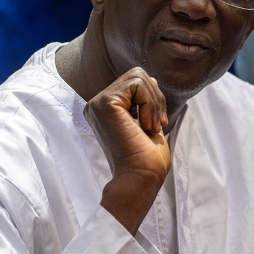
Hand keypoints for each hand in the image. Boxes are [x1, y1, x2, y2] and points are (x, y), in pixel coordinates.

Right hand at [86, 67, 170, 233]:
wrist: (140, 178)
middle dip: (156, 98)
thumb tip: (149, 77)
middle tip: (156, 126)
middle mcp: (97, 105)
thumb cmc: (147, 160)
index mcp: (105, 109)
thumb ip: (145, 100)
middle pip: (137, 75)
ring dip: (154, 103)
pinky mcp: (104, 103)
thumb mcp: (148, 122)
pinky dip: (150, 104)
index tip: (157, 125)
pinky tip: (144, 126)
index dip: (153, 99)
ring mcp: (98, 103)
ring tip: (150, 127)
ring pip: (138, 77)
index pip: (135, 82)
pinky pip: (137, 85)